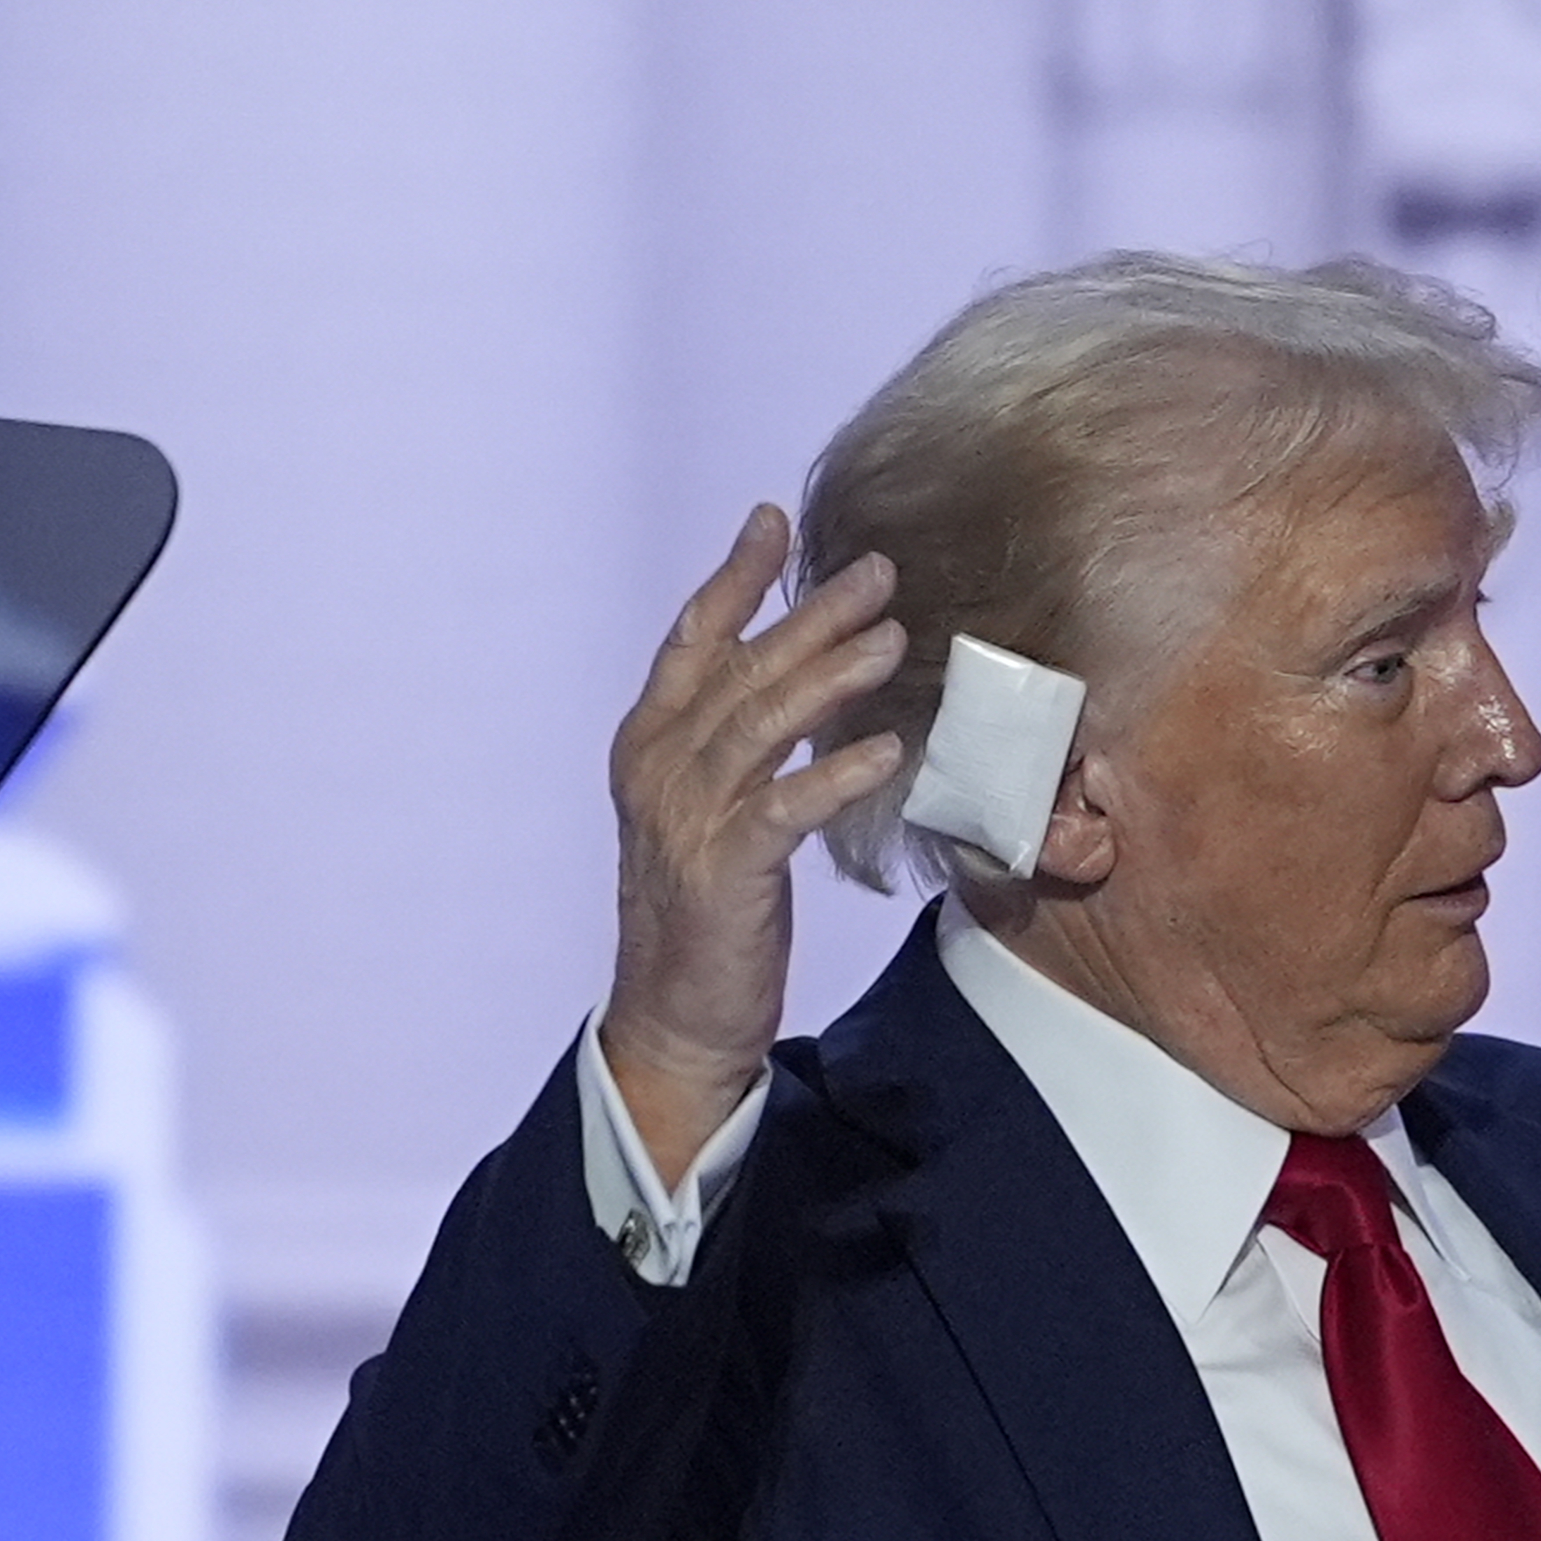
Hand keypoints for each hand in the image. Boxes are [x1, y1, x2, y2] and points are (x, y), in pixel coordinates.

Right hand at [599, 507, 903, 1182]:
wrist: (675, 1021)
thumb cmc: (709, 916)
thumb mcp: (717, 814)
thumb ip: (744, 749)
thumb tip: (807, 684)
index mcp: (649, 747)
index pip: (693, 641)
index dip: (734, 577)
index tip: (773, 520)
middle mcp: (657, 771)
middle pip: (740, 670)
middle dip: (809, 613)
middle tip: (878, 568)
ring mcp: (684, 821)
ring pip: (760, 726)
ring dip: (829, 676)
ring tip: (892, 636)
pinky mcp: (723, 874)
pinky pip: (783, 809)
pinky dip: (834, 775)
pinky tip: (888, 749)